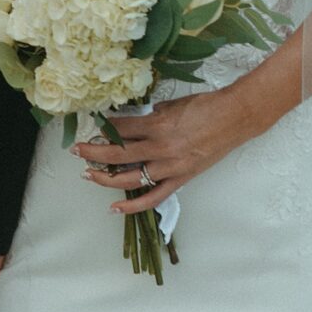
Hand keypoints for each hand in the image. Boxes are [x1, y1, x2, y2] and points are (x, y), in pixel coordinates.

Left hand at [73, 86, 261, 213]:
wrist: (235, 118)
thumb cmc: (205, 106)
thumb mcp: (172, 104)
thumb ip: (149, 115)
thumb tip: (129, 122)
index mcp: (157, 124)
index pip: (120, 129)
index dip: (103, 129)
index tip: (91, 128)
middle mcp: (160, 147)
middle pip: (117, 153)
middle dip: (93, 152)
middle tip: (76, 150)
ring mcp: (170, 167)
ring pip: (129, 178)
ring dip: (105, 177)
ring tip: (88, 174)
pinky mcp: (180, 179)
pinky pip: (153, 197)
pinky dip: (132, 205)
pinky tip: (114, 207)